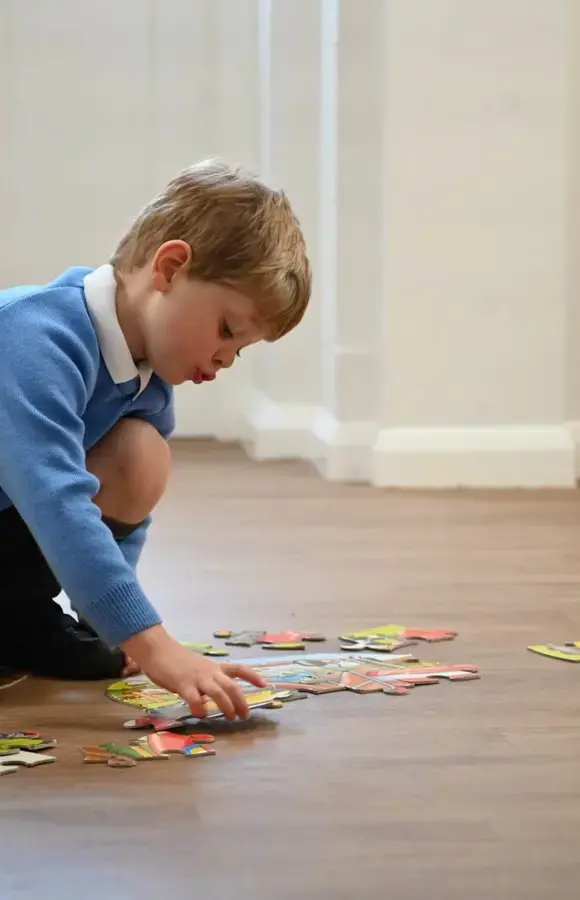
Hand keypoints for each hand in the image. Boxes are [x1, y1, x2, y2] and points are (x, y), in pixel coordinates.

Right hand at [121, 626, 267, 720]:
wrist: (157, 650)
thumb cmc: (175, 660)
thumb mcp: (197, 667)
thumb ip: (206, 680)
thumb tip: (213, 696)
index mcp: (213, 667)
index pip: (238, 669)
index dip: (252, 676)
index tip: (265, 684)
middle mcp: (209, 672)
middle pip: (231, 685)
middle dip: (241, 701)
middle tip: (245, 715)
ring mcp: (197, 678)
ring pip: (218, 692)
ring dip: (227, 706)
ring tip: (231, 718)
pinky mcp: (183, 684)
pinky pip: (195, 698)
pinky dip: (200, 708)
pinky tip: (201, 714)